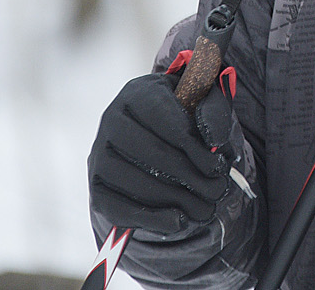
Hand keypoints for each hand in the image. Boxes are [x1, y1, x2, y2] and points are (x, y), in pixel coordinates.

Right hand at [88, 70, 236, 236]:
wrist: (154, 139)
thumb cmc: (184, 117)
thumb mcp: (203, 102)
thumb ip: (213, 111)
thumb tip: (214, 141)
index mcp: (138, 93)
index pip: (163, 118)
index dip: (193, 146)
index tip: (217, 166)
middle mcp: (111, 120)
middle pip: (151, 153)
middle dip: (190, 176)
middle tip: (217, 191)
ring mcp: (99, 154)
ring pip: (137, 182)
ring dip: (176, 200)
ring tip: (206, 208)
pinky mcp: (96, 187)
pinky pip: (119, 209)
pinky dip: (151, 219)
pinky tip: (179, 221)